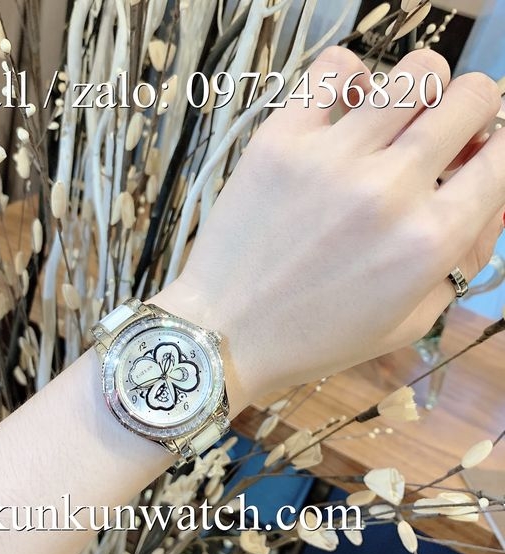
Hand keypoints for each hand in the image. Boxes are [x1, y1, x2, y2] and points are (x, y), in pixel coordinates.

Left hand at [153, 47, 504, 407]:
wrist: (225, 331)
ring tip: (394, 123)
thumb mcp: (408, 320)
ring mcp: (333, 156)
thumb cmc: (316, 337)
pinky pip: (336, 67)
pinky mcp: (281, 138)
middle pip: (472, 98)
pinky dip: (353, 76)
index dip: (497, 152)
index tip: (476, 159)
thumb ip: (464, 259)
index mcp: (429, 240)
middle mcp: (390, 188)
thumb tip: (494, 199)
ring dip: (422, 92)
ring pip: (417, 72)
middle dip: (471, 114)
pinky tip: (346, 107)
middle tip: (441, 138)